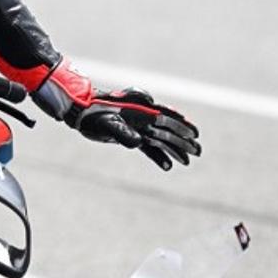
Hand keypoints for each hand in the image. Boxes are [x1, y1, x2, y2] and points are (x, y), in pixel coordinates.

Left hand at [32, 59, 200, 170]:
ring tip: (189, 160)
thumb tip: (138, 142)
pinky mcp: (129, 135)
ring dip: (174, 149)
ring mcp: (136, 127)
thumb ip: (122, 132)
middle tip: (199, 151)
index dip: (181, 127)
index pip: (166, 120)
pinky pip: (148, 147)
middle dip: (183, 141)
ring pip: (160, 139)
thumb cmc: (92, 113)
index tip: (195, 135)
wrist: (78, 110)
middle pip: (167, 130)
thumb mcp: (105, 122)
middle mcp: (141, 118)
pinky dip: (157, 155)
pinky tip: (167, 166)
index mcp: (140, 111)